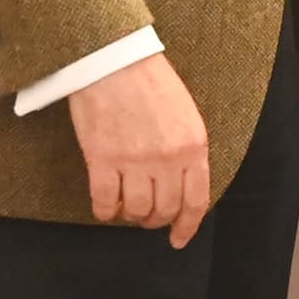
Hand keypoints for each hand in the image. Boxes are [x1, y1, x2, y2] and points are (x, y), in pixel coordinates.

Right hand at [65, 53, 211, 246]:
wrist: (113, 59)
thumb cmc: (150, 83)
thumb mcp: (186, 115)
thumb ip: (188, 151)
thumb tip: (184, 185)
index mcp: (194, 147)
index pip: (196, 201)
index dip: (187, 226)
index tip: (178, 239)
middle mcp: (168, 158)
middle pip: (165, 210)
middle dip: (156, 220)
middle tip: (147, 216)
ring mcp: (135, 160)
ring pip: (136, 210)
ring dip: (131, 216)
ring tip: (126, 207)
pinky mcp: (102, 159)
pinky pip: (105, 202)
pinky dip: (105, 211)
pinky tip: (106, 206)